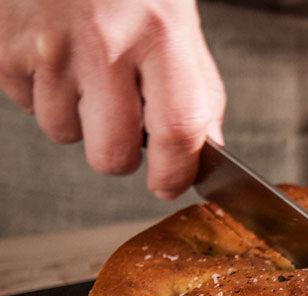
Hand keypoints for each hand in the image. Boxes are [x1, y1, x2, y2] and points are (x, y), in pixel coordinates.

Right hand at [0, 0, 224, 198]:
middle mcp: (103, 42)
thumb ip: (197, 87)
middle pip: (112, 156)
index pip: (179, 132)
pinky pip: (27, 105)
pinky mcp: (3, 49)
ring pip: (64, 135)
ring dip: (78, 117)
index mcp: (161, 32)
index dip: (176, 173)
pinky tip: (56, 54)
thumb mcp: (178, 18)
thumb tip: (206, 148)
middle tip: (123, 124)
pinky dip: (43, 92)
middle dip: (120, 154)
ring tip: (85, 68)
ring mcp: (47, 47)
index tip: (169, 183)